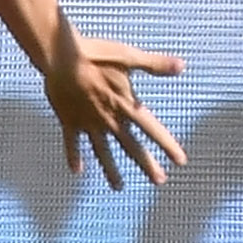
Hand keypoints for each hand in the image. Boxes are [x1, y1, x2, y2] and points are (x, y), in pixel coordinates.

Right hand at [43, 23, 187, 189]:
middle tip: (159, 181)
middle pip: (131, 147)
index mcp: (126, 105)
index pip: (152, 129)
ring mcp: (88, 123)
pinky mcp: (69, 121)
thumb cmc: (96, 55)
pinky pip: (72, 143)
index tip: (180, 161)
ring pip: (102, 152)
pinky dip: (73, 157)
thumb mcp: (129, 57)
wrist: (61, 59)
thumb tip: (182, 65)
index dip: (167, 145)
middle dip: (146, 164)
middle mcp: (109, 120)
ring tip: (118, 187)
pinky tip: (76, 171)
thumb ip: (155, 65)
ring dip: (111, 170)